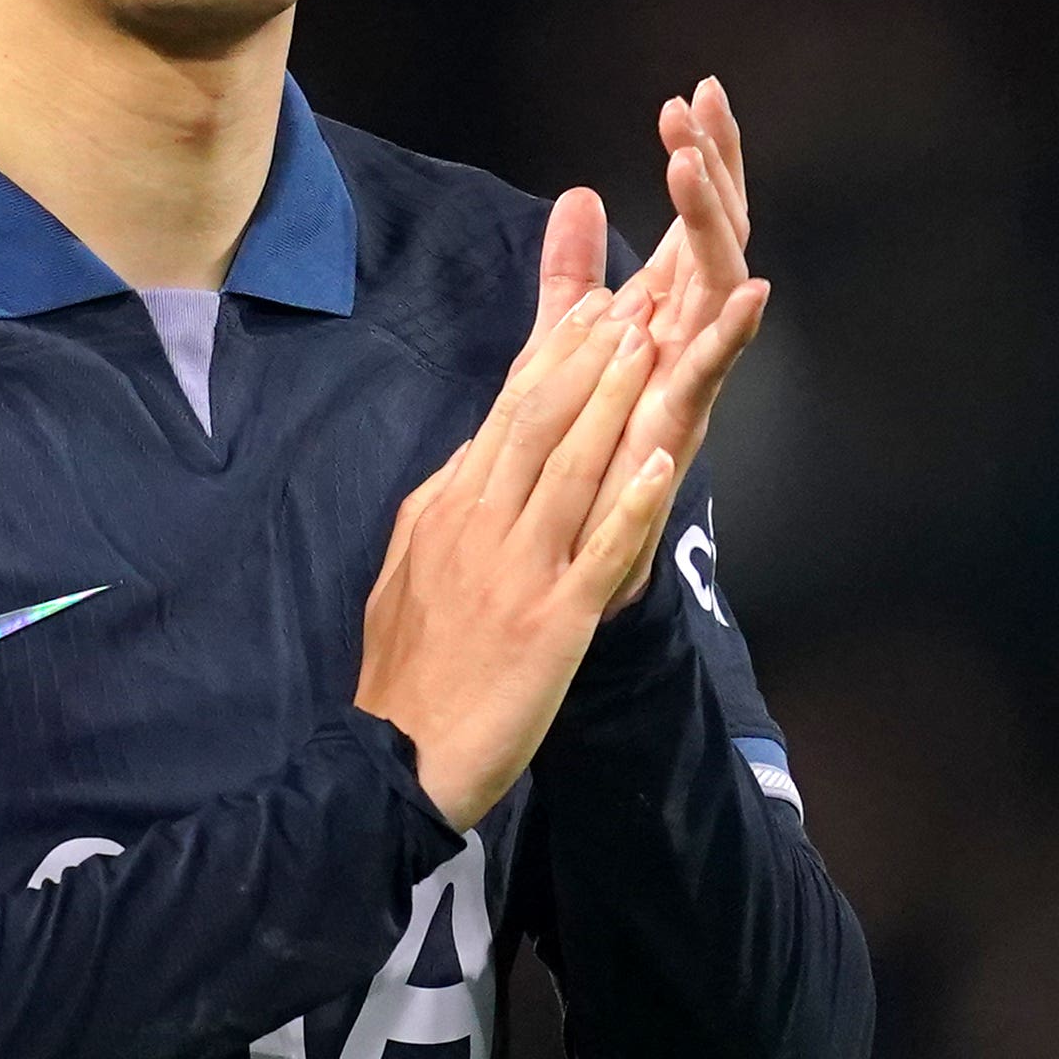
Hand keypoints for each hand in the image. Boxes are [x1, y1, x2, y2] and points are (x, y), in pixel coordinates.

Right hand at [355, 285, 669, 829]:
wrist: (396, 756)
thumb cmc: (407, 671)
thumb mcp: (407, 569)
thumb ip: (441, 508)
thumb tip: (474, 455)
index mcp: (447, 510)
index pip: (507, 415)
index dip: (553, 358)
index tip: (589, 308)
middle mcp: (481, 527)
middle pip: (540, 424)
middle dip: (590, 358)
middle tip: (633, 302)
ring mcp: (517, 572)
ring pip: (571, 470)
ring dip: (614, 404)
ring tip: (652, 349)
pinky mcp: (551, 623)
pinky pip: (598, 553)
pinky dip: (631, 503)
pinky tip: (662, 460)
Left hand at [568, 74, 769, 524]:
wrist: (567, 534)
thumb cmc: (577, 440)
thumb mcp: (563, 335)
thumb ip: (574, 269)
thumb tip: (582, 195)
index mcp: (670, 304)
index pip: (696, 213)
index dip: (702, 154)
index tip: (693, 93)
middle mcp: (691, 329)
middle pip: (720, 231)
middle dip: (715, 167)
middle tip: (698, 107)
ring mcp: (694, 369)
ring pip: (722, 282)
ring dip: (713, 223)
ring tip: (690, 168)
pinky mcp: (683, 418)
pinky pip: (716, 368)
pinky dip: (735, 330)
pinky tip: (755, 289)